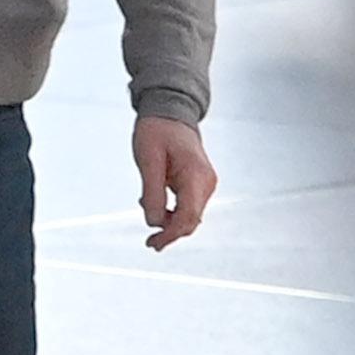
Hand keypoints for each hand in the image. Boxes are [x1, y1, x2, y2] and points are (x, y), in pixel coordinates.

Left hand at [130, 116, 215, 247]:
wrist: (170, 111)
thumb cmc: (157, 130)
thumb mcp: (148, 159)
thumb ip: (152, 191)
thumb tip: (154, 222)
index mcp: (196, 175)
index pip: (188, 216)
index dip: (171, 234)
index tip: (153, 242)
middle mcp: (206, 182)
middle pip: (191, 220)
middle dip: (171, 234)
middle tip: (150, 243)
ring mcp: (205, 183)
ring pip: (190, 215)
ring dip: (170, 222)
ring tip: (148, 217)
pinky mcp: (199, 183)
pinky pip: (188, 206)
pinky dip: (172, 212)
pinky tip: (155, 204)